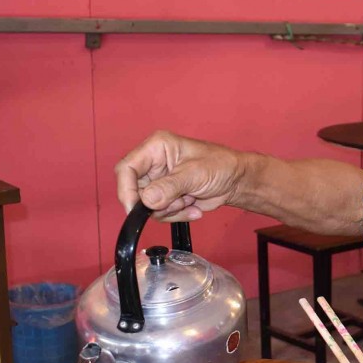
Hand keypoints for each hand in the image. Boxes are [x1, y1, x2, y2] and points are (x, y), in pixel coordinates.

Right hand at [115, 130, 246, 221]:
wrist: (236, 181)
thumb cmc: (220, 165)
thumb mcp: (194, 174)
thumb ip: (169, 187)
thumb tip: (147, 201)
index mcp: (156, 148)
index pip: (127, 168)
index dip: (126, 190)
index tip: (135, 209)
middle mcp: (153, 164)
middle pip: (135, 191)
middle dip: (157, 203)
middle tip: (179, 202)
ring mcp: (159, 182)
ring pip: (148, 207)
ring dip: (171, 209)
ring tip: (191, 199)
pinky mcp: (166, 197)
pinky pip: (161, 214)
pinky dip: (178, 214)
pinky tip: (194, 206)